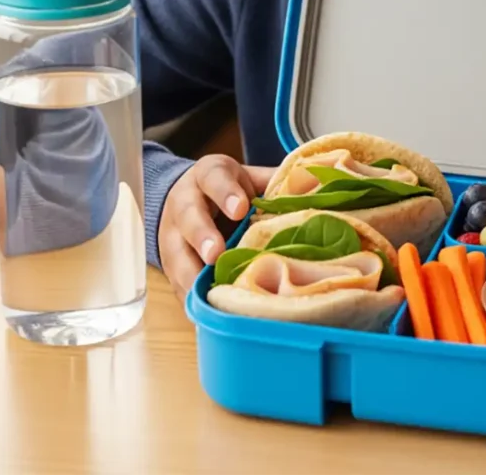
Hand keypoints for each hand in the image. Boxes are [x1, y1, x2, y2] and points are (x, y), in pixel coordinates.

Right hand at [158, 154, 275, 302]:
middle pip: (189, 217)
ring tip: (212, 290)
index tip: (241, 209)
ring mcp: (172, 236)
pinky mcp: (171, 266)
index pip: (214, 178)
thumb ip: (274, 183)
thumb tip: (315, 188)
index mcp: (207, 175)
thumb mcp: (249, 177)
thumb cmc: (230, 188)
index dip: (226, 193)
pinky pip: (177, 284)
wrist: (191, 196)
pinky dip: (193, 297)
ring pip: (176, 254)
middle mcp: (183, 203)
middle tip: (218, 254)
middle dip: (202, 236)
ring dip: (192, 274)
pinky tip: (210, 309)